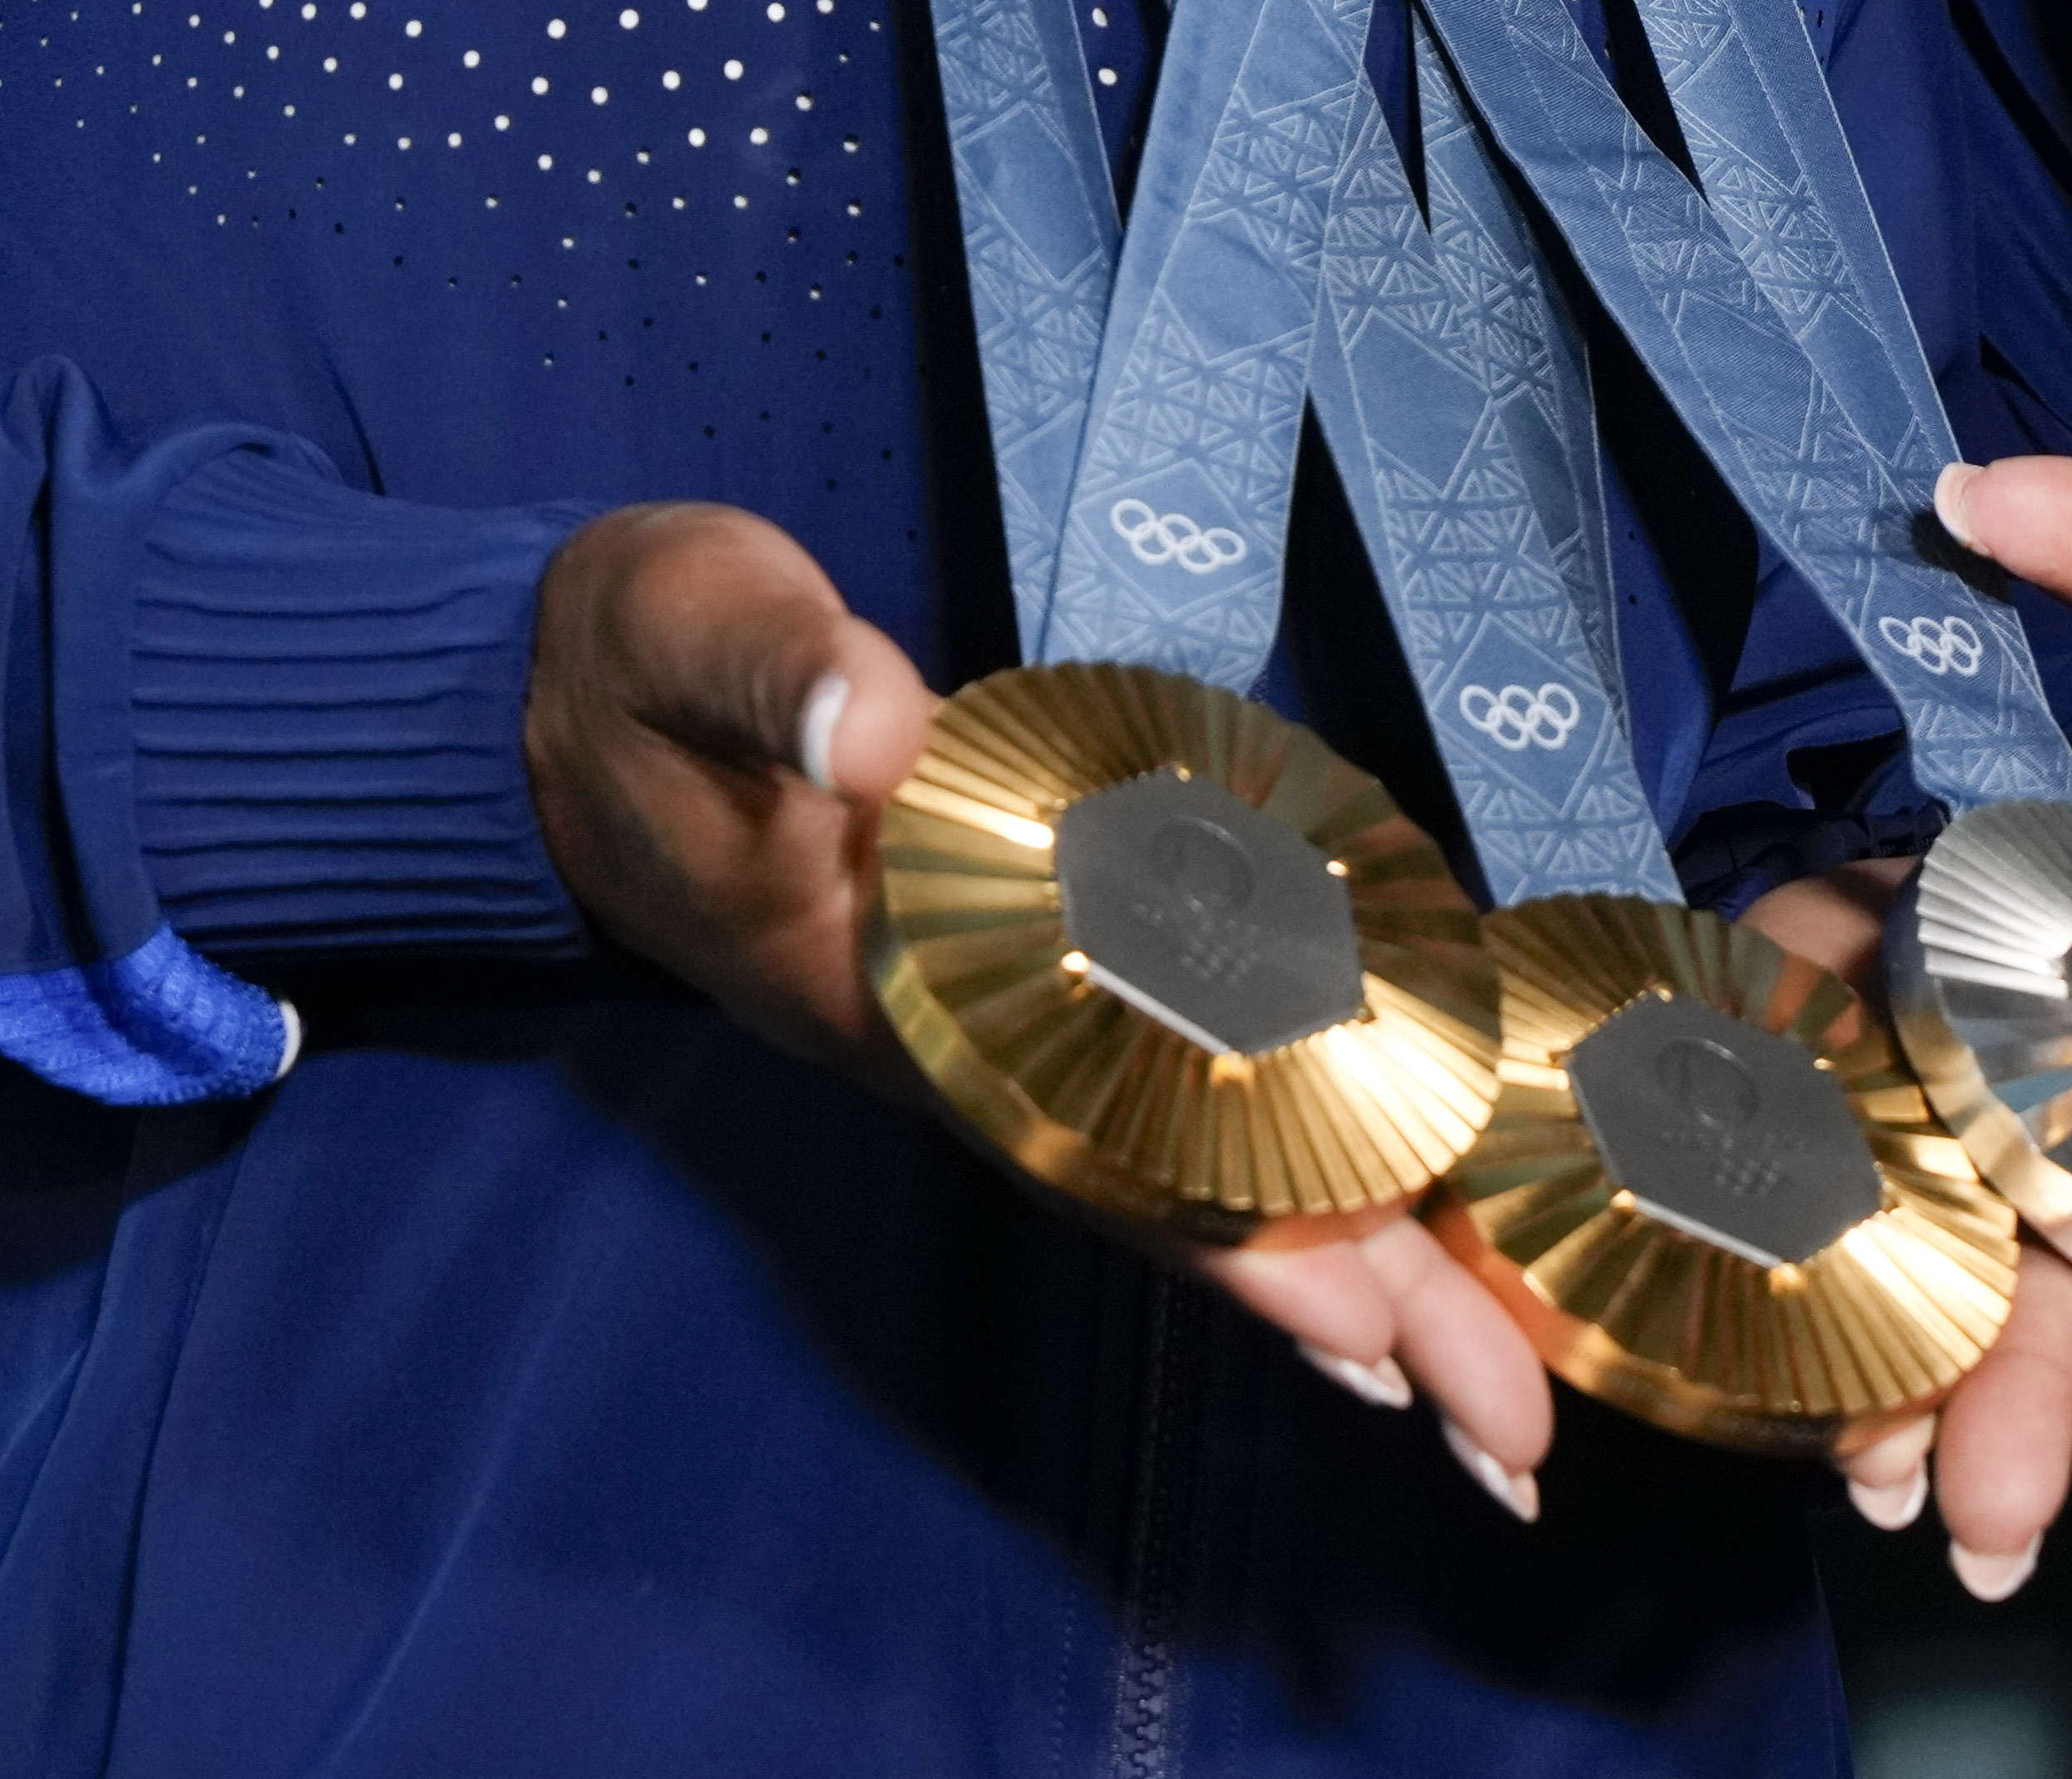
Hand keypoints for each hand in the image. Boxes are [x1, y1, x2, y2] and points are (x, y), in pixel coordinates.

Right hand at [512, 507, 1559, 1503]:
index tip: (1372, 1321)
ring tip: (1496, 1398)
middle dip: (1349, 1310)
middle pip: (1174, 1202)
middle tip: (1515, 1438)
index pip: (1093, 1131)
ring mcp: (991, 1038)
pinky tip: (1378, 1269)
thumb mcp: (689, 633)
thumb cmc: (643, 663)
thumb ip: (778, 675)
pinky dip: (1278, 1197)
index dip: (1230, 1222)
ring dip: (1347, 1283)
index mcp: (891, 983)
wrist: (556, 705)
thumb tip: (875, 721)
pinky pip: (1171, 1120)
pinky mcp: (1021, 995)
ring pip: (1190, 1185)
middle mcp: (957, 1047)